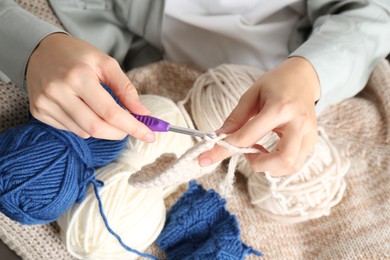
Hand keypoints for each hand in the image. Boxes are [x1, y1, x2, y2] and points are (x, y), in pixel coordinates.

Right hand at [26, 33, 154, 140]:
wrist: (40, 50)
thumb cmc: (78, 55)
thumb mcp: (106, 63)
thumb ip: (126, 89)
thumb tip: (144, 113)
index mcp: (79, 76)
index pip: (110, 112)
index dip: (133, 126)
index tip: (149, 135)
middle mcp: (59, 91)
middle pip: (97, 128)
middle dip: (119, 133)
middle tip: (130, 128)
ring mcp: (46, 103)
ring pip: (84, 132)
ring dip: (102, 129)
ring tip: (101, 110)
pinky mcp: (39, 112)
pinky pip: (70, 129)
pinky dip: (84, 126)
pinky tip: (83, 109)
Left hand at [198, 57, 319, 175]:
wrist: (304, 78)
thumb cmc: (276, 83)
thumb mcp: (251, 94)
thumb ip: (235, 118)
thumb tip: (218, 137)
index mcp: (279, 108)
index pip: (248, 136)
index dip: (224, 150)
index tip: (205, 158)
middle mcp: (298, 123)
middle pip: (283, 160)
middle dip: (259, 165)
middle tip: (247, 154)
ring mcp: (309, 134)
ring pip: (291, 166)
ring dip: (269, 167)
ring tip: (258, 151)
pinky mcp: (312, 141)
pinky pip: (296, 163)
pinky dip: (278, 164)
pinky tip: (269, 151)